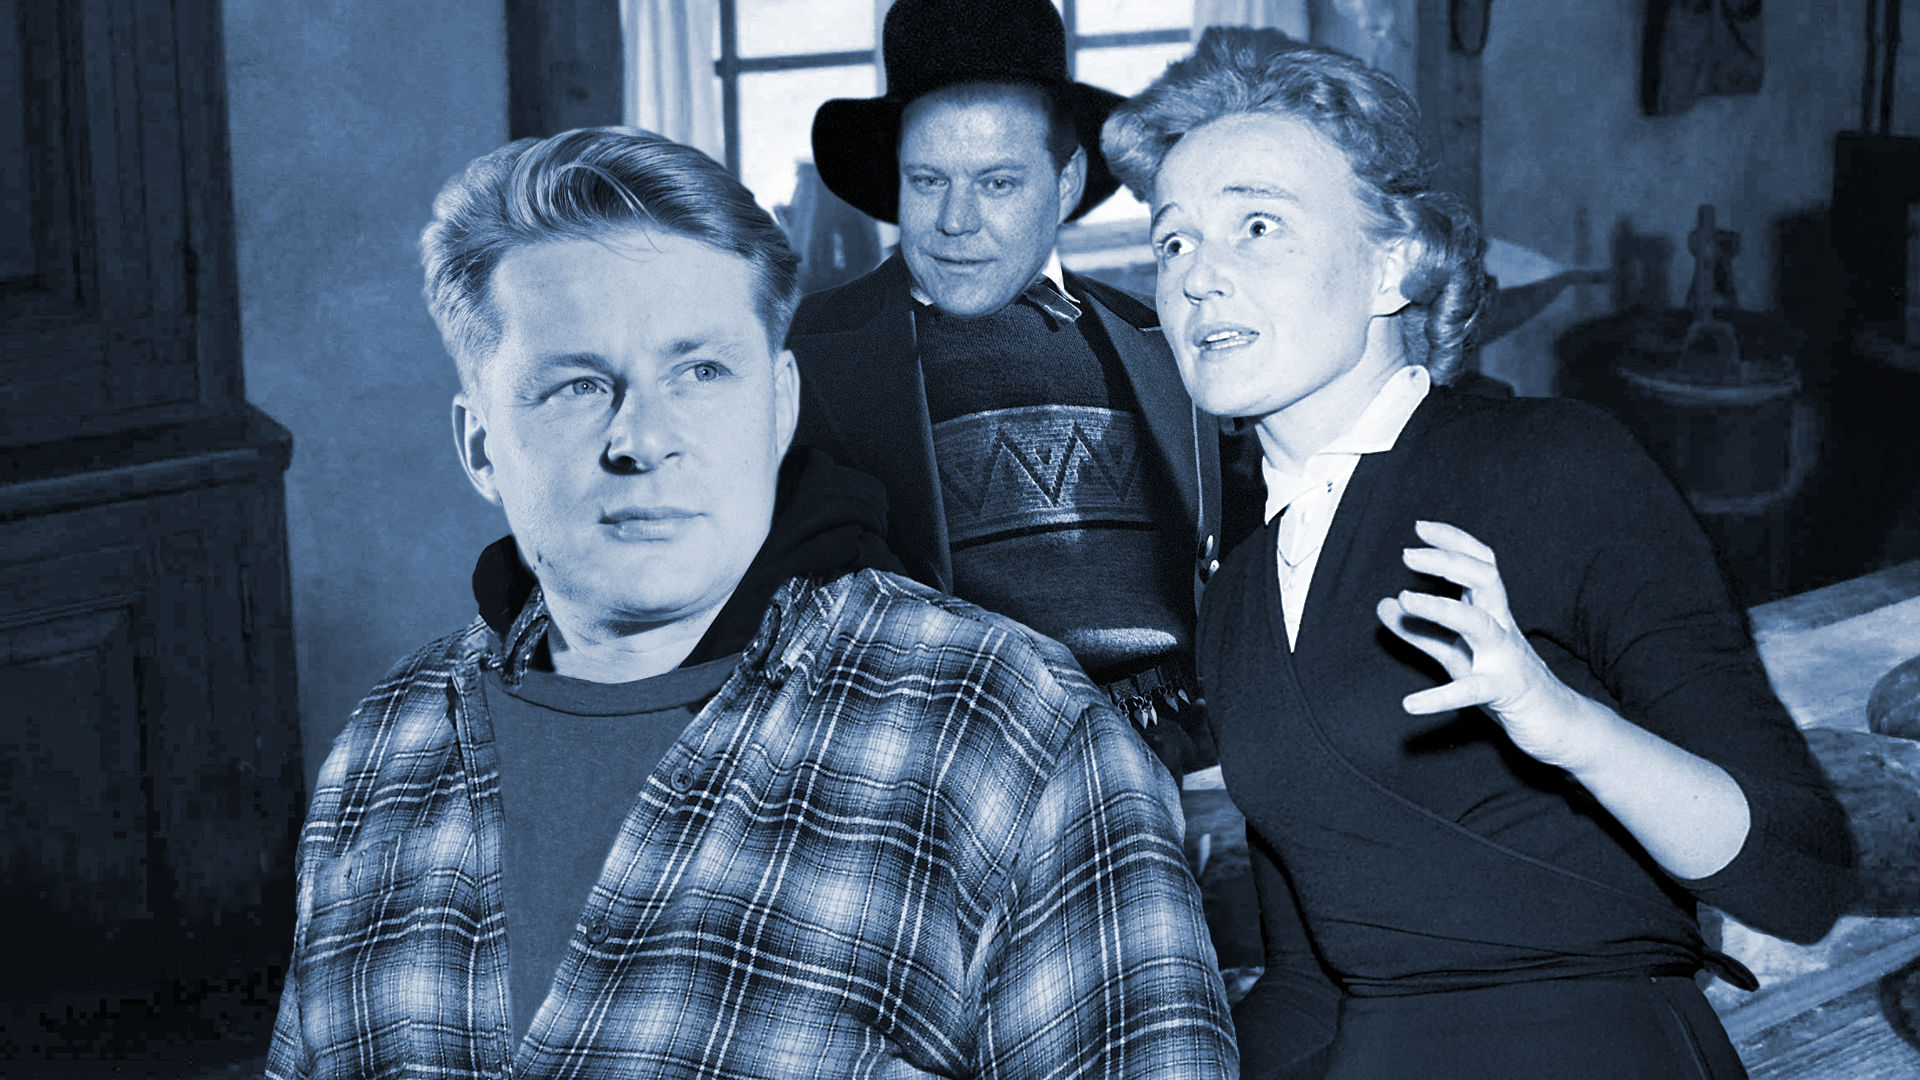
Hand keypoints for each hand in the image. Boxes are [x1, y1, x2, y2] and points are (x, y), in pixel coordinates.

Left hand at [1374, 520, 1585, 766]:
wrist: (1554, 724)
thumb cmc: (1503, 681)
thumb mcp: (1456, 653)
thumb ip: (1420, 631)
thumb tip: (1384, 603)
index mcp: (1491, 613)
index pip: (1479, 564)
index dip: (1453, 542)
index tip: (1420, 527)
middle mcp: (1502, 627)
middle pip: (1484, 579)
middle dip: (1448, 561)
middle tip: (1407, 554)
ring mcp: (1505, 658)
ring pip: (1478, 623)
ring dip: (1441, 608)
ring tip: (1405, 599)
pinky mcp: (1504, 692)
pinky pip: (1471, 691)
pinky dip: (1439, 697)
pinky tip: (1410, 704)